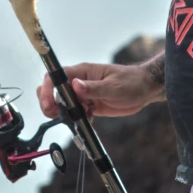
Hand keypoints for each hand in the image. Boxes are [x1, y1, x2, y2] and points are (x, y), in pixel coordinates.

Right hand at [35, 62, 162, 118]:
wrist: (144, 90)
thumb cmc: (131, 82)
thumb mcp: (114, 87)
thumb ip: (94, 88)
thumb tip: (75, 85)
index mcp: (82, 72)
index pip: (56, 77)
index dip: (47, 89)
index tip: (48, 103)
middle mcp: (79, 82)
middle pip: (53, 90)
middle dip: (48, 103)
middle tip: (54, 115)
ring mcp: (83, 94)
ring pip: (63, 103)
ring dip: (63, 113)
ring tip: (76, 119)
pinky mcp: (89, 104)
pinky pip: (75, 112)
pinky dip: (76, 119)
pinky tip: (88, 120)